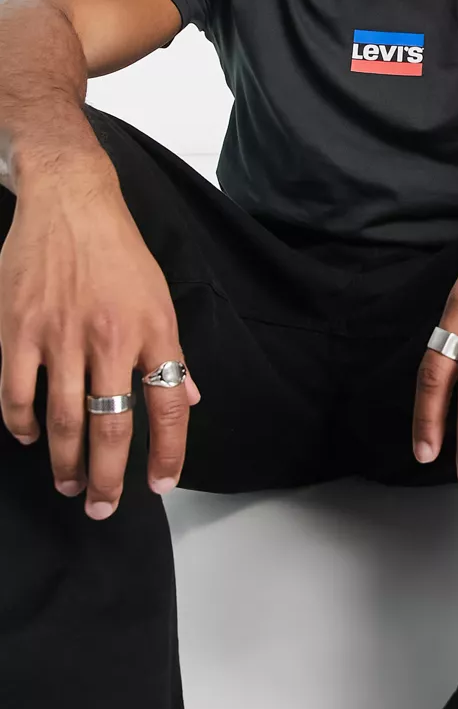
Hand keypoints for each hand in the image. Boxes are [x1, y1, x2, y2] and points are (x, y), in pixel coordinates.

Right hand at [0, 174, 200, 519]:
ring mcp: (60, 336)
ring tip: (70, 484)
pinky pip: (17, 394)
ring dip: (66, 462)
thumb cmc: (119, 249)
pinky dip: (23, 424)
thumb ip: (171, 351)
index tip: (161, 485)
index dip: (168, 452)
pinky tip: (30, 437)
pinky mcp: (19, 330)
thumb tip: (188, 395)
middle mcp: (110, 338)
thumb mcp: (160, 295)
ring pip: (64, 420)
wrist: (71, 201)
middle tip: (104, 507)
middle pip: (112, 425)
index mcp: (153, 330)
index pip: (169, 405)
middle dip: (110, 477)